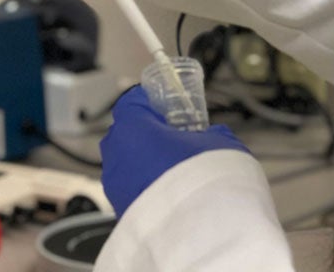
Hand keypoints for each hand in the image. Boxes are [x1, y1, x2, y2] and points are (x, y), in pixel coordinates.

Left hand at [100, 87, 248, 216]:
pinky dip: (148, 187)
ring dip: (147, 163)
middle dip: (149, 134)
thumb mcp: (219, 142)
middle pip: (127, 133)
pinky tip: (174, 192)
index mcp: (132, 126)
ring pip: (128, 163)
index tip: (168, 105)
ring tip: (178, 169)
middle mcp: (115, 154)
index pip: (132, 102)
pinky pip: (132, 189)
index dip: (151, 102)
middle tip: (177, 138)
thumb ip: (210, 134)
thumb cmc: (203, 177)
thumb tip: (213, 136)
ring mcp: (115, 186)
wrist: (199, 231)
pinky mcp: (121, 212)